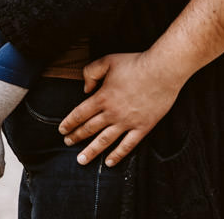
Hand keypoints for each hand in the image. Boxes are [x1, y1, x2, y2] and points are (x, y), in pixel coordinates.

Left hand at [58, 51, 180, 167]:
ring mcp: (127, 122)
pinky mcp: (142, 127)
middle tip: (67, 143)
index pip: (80, 114)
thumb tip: (85, 89)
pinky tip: (109, 162)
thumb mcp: (107, 61)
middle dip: (76, 137)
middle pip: (89, 128)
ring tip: (81, 160)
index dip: (69, 123)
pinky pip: (128, 145)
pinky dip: (117, 155)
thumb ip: (90, 72)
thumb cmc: (135, 64)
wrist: (162, 71)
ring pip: (105, 141)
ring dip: (91, 151)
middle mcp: (112, 112)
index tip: (62, 130)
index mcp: (103, 97)